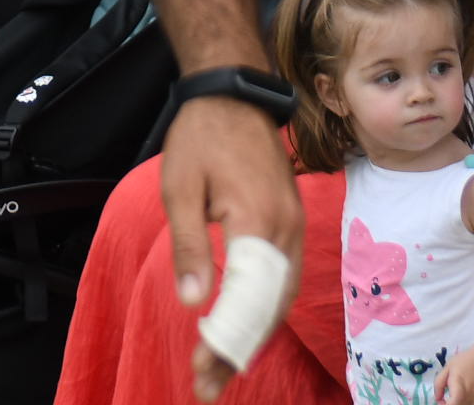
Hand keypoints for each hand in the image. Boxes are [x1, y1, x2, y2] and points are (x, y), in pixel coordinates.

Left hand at [162, 97, 304, 401]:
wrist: (233, 97)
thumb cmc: (199, 139)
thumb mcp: (179, 188)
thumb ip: (189, 247)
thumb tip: (195, 303)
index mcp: (257, 223)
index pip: (245, 299)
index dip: (224, 339)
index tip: (202, 371)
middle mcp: (286, 232)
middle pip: (269, 307)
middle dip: (239, 349)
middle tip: (208, 385)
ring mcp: (295, 229)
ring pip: (282, 298)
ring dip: (254, 335)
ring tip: (224, 368)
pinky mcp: (292, 226)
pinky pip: (285, 281)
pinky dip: (268, 311)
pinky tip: (247, 328)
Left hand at [438, 348, 473, 404]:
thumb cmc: (466, 361)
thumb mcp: (447, 368)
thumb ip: (439, 383)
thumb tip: (437, 398)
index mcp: (460, 389)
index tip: (442, 401)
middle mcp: (471, 398)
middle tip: (449, 399)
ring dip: (462, 404)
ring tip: (458, 397)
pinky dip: (471, 403)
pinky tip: (468, 396)